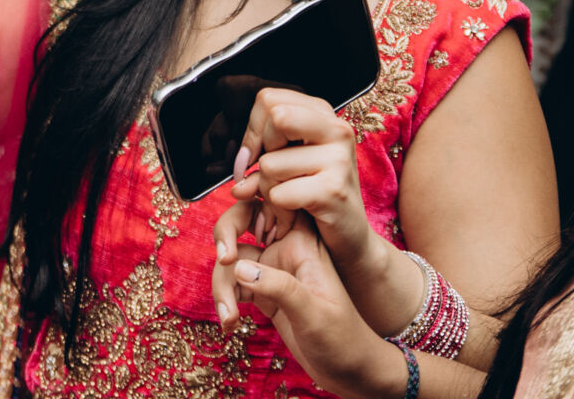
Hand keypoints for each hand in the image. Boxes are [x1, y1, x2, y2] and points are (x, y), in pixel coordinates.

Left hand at [223, 87, 375, 266]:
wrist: (350, 234)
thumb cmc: (314, 192)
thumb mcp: (290, 162)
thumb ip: (263, 154)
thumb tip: (238, 175)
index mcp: (323, 114)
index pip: (269, 99)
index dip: (252, 129)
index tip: (254, 155)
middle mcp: (337, 130)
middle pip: (275, 117)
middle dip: (260, 150)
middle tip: (270, 173)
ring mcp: (338, 159)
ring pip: (270, 163)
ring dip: (266, 188)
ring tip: (286, 197)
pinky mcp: (334, 190)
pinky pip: (279, 193)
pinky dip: (277, 208)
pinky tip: (294, 212)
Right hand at [225, 215, 402, 397]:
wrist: (351, 372)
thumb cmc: (344, 340)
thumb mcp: (314, 314)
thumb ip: (279, 288)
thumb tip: (238, 267)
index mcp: (304, 242)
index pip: (274, 200)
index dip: (248, 200)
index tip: (233, 231)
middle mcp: (287, 248)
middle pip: (243, 222)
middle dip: (225, 239)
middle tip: (224, 261)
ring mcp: (274, 270)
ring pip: (233, 258)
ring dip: (222, 283)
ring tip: (228, 317)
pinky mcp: (264, 292)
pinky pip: (234, 283)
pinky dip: (226, 300)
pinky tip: (230, 323)